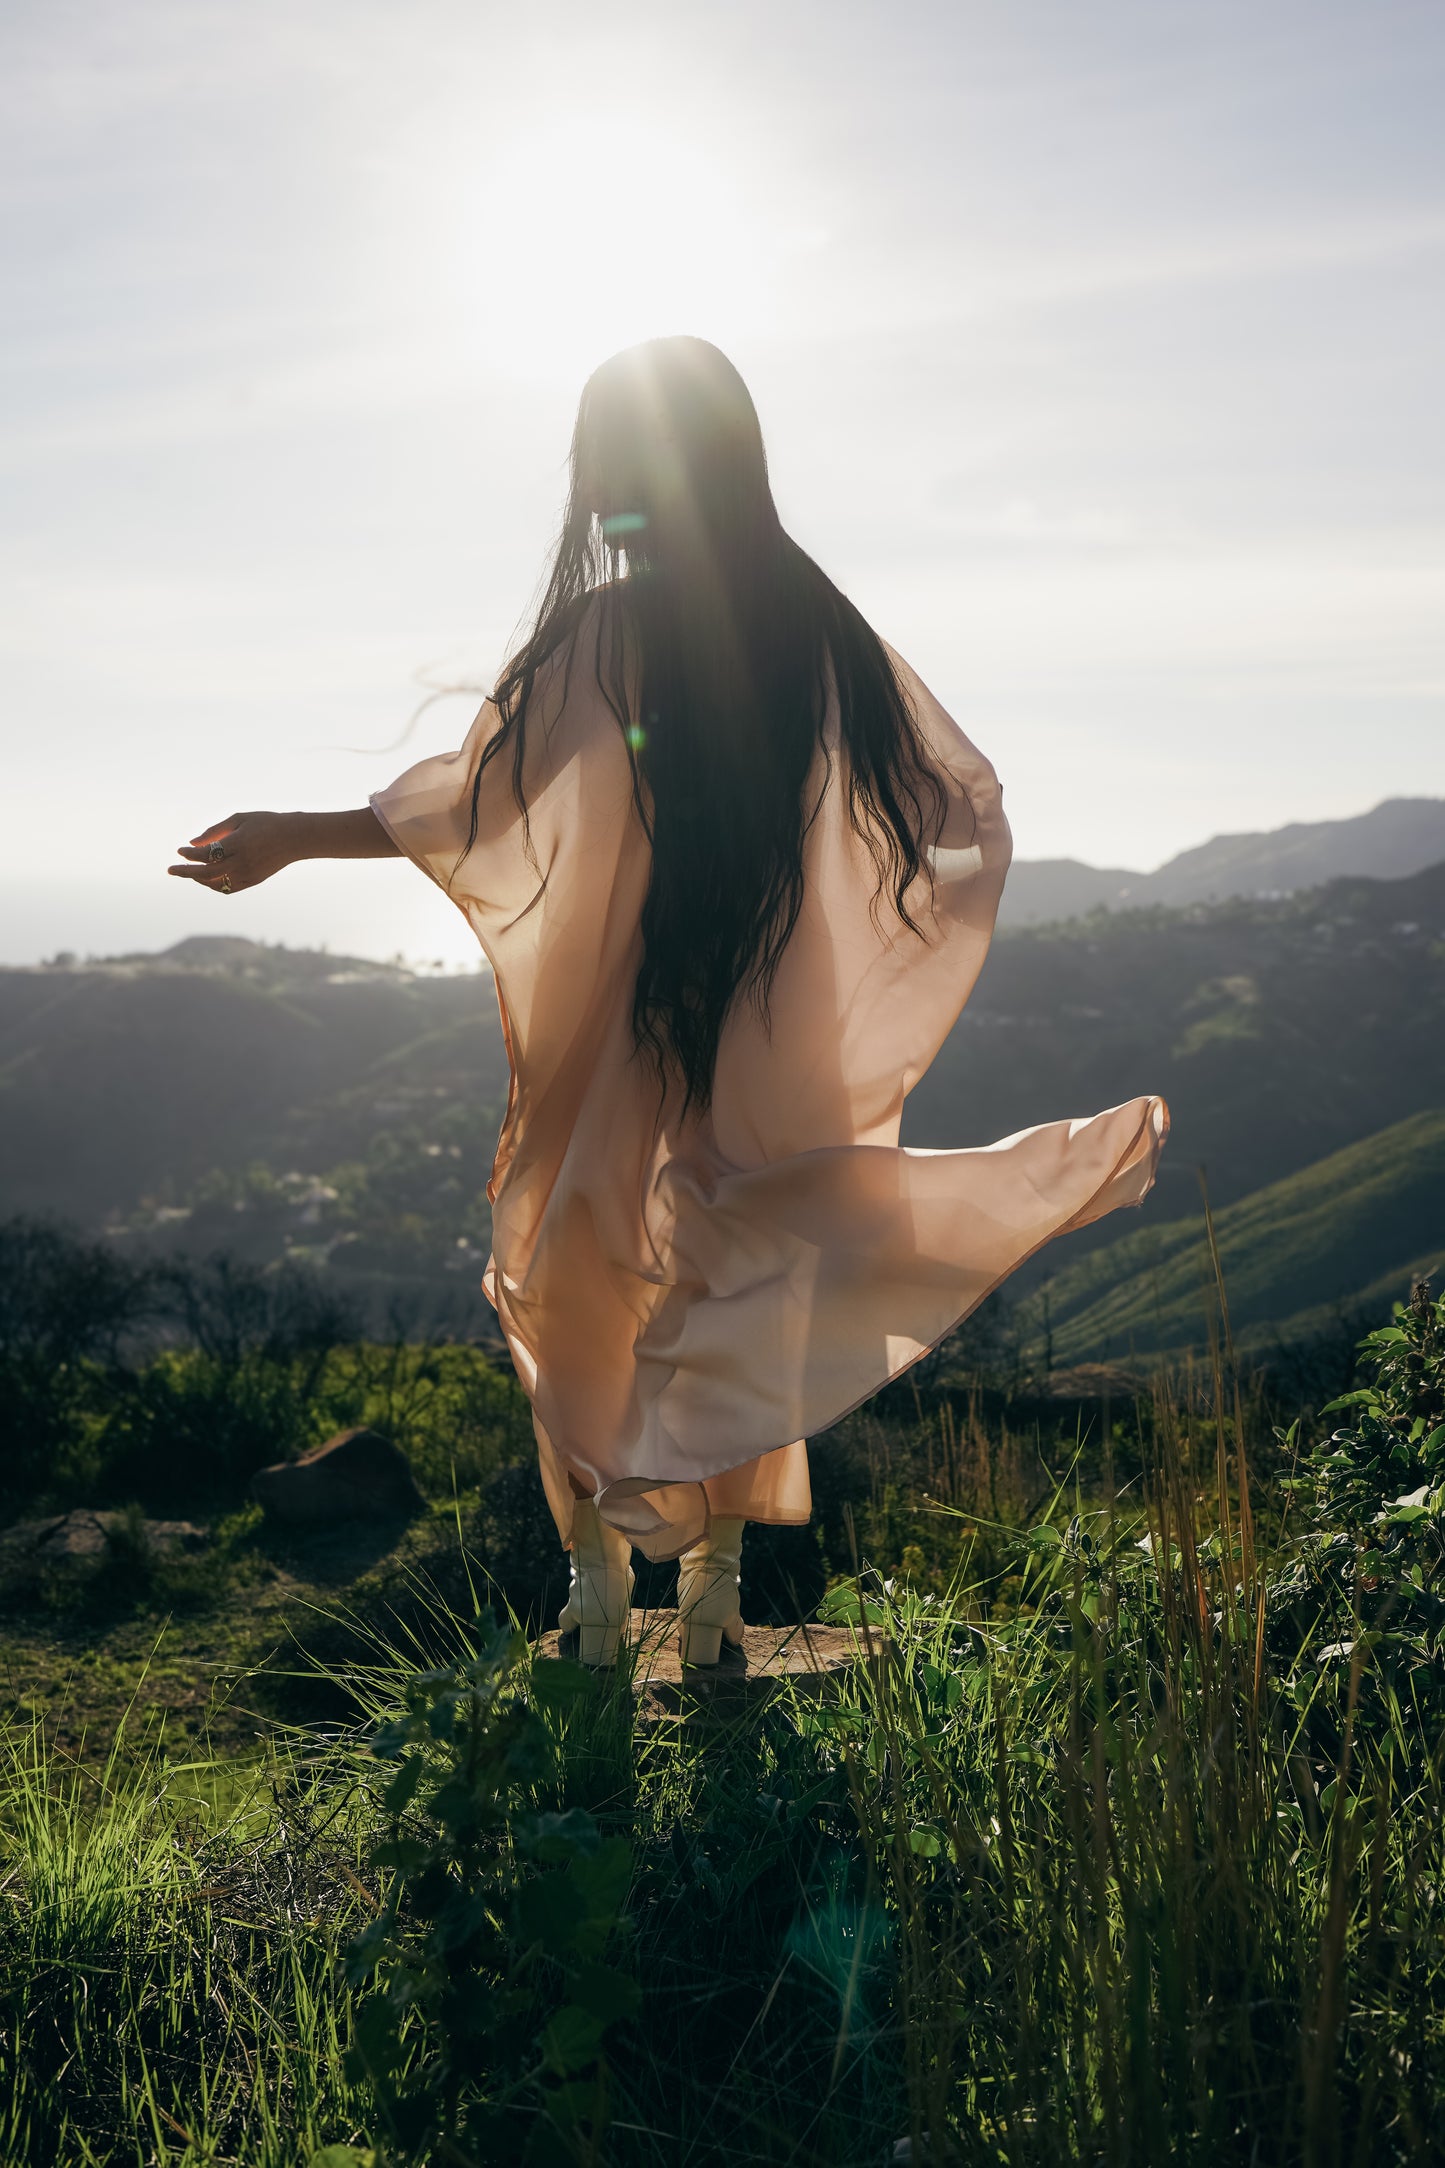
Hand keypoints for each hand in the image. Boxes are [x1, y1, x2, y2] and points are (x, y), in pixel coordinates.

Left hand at [169, 812, 296, 894]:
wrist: (294, 838)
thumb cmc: (265, 823)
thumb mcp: (239, 819)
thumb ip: (215, 831)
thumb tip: (192, 842)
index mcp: (238, 844)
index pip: (206, 854)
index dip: (190, 853)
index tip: (180, 850)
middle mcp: (242, 862)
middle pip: (206, 873)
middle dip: (186, 872)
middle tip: (171, 870)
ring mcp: (248, 874)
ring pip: (216, 884)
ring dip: (199, 879)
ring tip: (189, 873)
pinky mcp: (253, 881)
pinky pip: (227, 888)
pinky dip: (213, 884)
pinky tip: (207, 878)